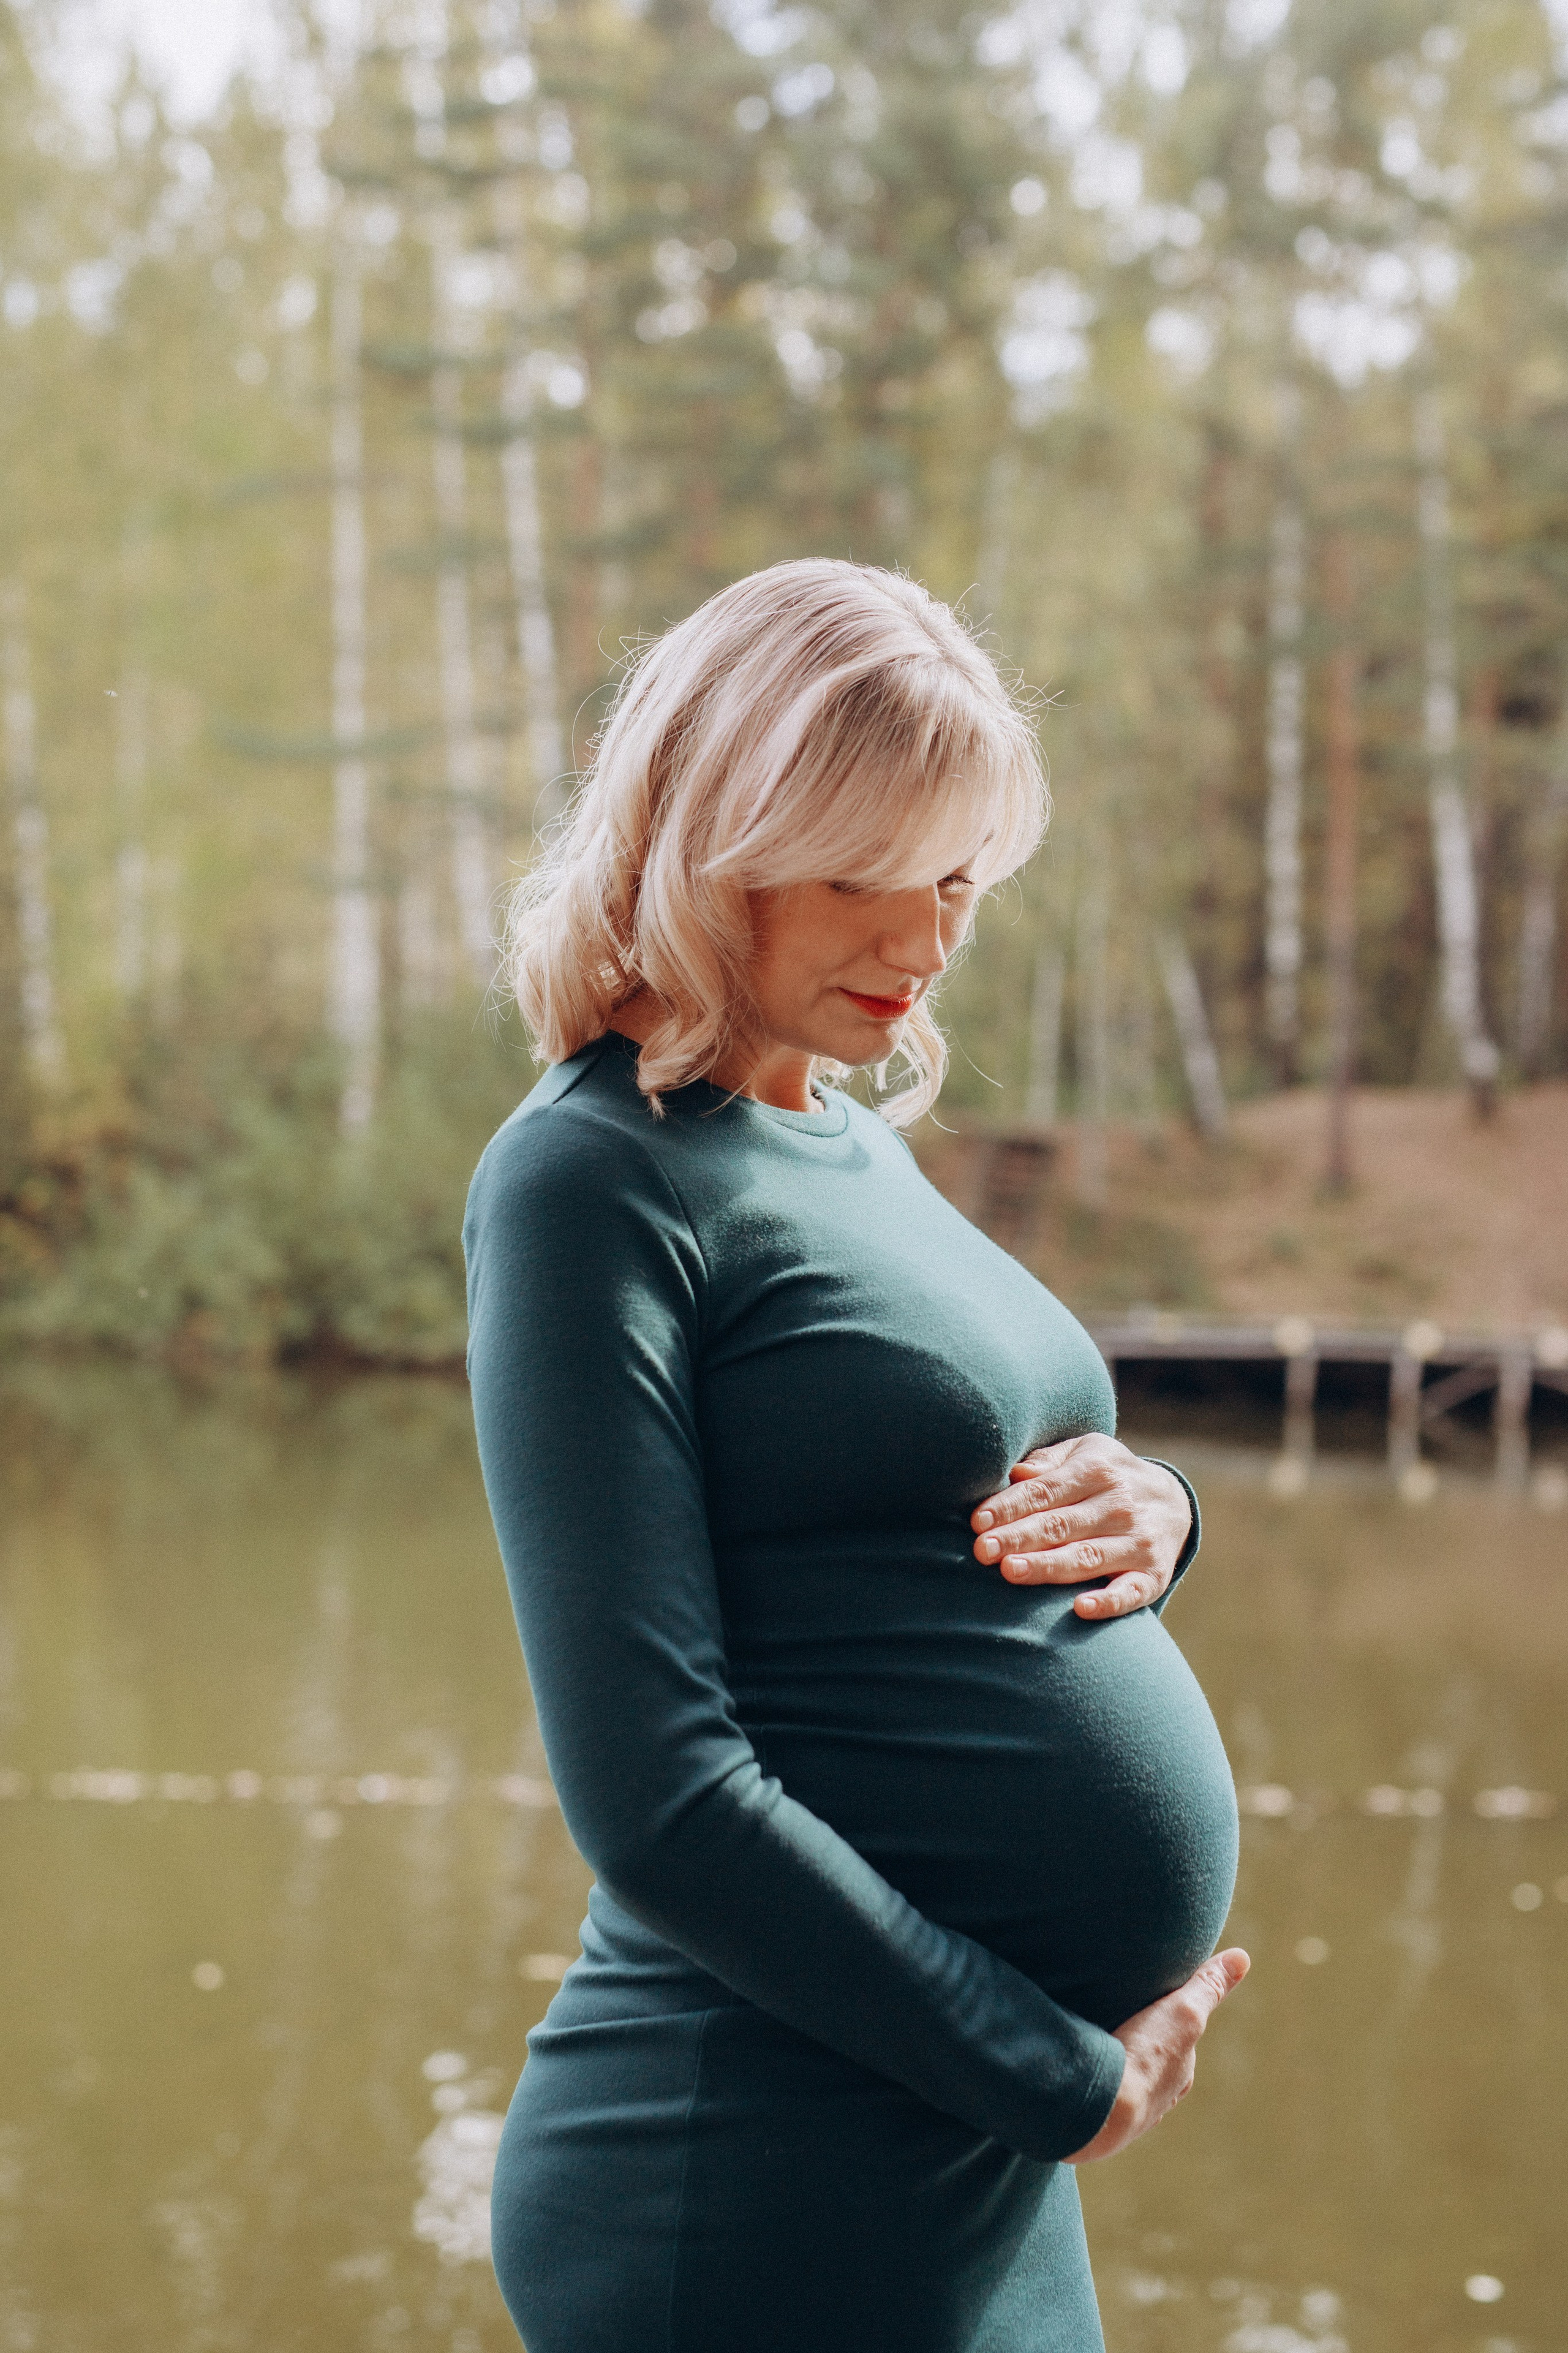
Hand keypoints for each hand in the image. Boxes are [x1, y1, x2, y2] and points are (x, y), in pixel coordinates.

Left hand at [970, 1434, 1192, 1620]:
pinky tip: (1080, 1608)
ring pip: (1086, 1557)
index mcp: (1097, 1470)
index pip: (1045, 1491)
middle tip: (982, 1550)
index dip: (1010, 1506)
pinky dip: (1109, 1601)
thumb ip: (1049, 1461)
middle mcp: (1120, 1505)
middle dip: (1019, 1537)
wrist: (1174, 1502)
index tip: (978, 1522)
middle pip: (1060, 1524)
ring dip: (1048, 1565)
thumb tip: (1017, 1472)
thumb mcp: (1085, 1452)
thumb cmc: (1108, 1476)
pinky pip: (1130, 1592)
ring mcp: (1138, 1542)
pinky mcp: (1154, 1576)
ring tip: (1011, 1570)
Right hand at [1066, 1948, 1250, 2163]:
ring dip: (1117, 2065)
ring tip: (1097, 2042)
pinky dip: (1096, 2080)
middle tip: (1121, 2020)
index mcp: (1180, 2074)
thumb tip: (1242, 1957)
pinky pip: (1101, 2094)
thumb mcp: (1183, 2012)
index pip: (1181, 2044)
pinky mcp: (1100, 2119)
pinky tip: (1084, 2069)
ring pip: (1127, 2081)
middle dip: (1142, 2045)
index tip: (1154, 2004)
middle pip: (1154, 2064)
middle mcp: (1159, 2097)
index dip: (1170, 2022)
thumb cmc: (1146, 2057)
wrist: (1104, 2109)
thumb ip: (1207, 1986)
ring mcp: (1129, 2112)